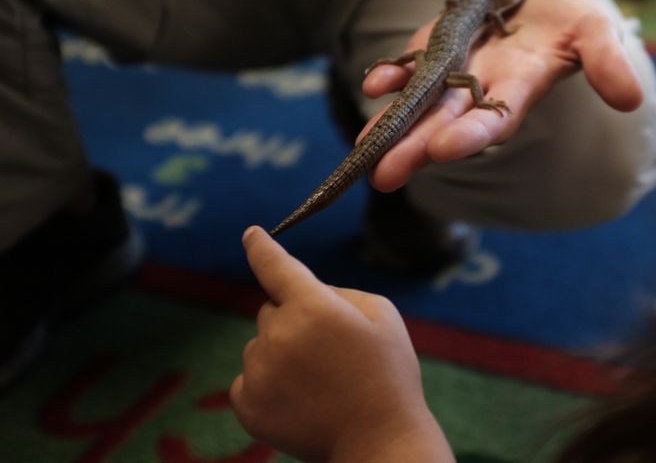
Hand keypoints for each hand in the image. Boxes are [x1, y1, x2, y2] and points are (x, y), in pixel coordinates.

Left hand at [230, 227, 451, 462]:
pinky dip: (269, 384)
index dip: (261, 247)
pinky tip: (300, 399)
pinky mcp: (248, 405)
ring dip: (281, 353)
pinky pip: (249, 379)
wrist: (379, 441)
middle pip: (271, 310)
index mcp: (313, 307)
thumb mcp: (382, 316)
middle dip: (294, 318)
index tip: (251, 234)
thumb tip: (305, 293)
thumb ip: (338, 293)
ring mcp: (259, 372)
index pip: (275, 266)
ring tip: (321, 381)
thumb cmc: (388, 374)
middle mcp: (278, 335)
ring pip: (260, 345)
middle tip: (330, 349)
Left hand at [360, 0, 642, 192]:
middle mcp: (479, 90)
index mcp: (518, 92)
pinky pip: (406, 67)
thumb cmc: (568, 18)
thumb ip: (607, 63)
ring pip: (416, 105)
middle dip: (414, 148)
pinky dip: (389, 74)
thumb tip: (631, 100)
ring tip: (363, 150)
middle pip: (443, 124)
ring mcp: (449, 72)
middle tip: (384, 174)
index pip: (493, 120)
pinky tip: (374, 84)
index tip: (443, 149)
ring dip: (389, 126)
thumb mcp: (595, 31)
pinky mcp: (429, 51)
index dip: (469, 134)